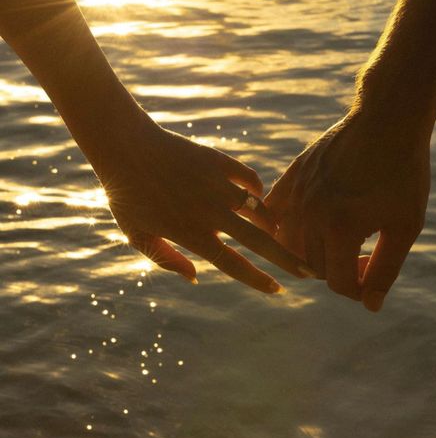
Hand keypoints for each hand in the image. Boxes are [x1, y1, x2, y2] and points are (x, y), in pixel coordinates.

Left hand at [90, 110, 306, 292]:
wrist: (126, 147)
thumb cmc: (125, 195)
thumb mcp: (137, 235)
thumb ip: (166, 259)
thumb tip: (196, 277)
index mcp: (191, 233)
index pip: (234, 265)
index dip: (258, 280)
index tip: (278, 290)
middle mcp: (211, 212)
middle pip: (259, 242)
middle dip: (287, 259)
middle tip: (309, 270)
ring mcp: (217, 185)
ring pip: (259, 209)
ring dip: (272, 223)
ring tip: (277, 230)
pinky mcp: (218, 162)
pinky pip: (249, 178)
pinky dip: (258, 189)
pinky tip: (257, 195)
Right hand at [265, 111, 430, 309]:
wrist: (386, 122)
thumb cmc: (403, 174)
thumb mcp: (405, 226)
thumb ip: (386, 270)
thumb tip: (370, 306)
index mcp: (340, 228)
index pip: (338, 283)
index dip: (360, 286)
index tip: (374, 266)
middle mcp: (310, 214)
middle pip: (312, 267)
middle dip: (338, 269)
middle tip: (363, 250)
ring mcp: (296, 194)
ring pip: (287, 245)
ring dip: (309, 253)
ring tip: (333, 241)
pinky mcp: (290, 177)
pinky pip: (271, 213)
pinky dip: (280, 226)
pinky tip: (302, 223)